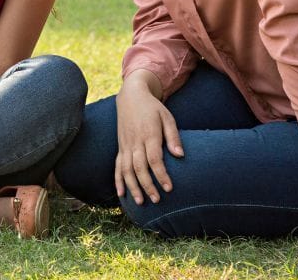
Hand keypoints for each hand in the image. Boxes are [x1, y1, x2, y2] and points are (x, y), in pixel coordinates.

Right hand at [115, 77, 183, 204]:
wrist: (131, 96)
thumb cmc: (153, 108)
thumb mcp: (167, 117)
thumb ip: (173, 136)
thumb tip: (180, 155)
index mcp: (149, 134)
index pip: (154, 159)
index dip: (161, 175)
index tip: (169, 188)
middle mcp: (135, 141)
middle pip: (139, 167)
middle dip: (147, 185)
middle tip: (156, 200)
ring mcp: (125, 145)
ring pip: (126, 169)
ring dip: (132, 187)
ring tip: (140, 202)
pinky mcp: (120, 147)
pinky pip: (117, 165)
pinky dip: (118, 180)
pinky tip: (121, 194)